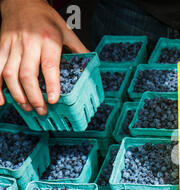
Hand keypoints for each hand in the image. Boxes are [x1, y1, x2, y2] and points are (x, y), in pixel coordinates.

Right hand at [0, 0, 87, 114]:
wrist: (21, 1)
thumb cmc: (46, 18)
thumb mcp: (67, 31)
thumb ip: (78, 49)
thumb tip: (92, 66)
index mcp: (48, 40)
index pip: (49, 65)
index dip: (51, 84)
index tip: (53, 100)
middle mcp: (29, 44)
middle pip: (27, 74)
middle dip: (34, 96)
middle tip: (41, 110)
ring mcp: (12, 46)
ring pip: (10, 74)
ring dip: (18, 95)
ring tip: (27, 107)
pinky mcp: (0, 47)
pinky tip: (2, 101)